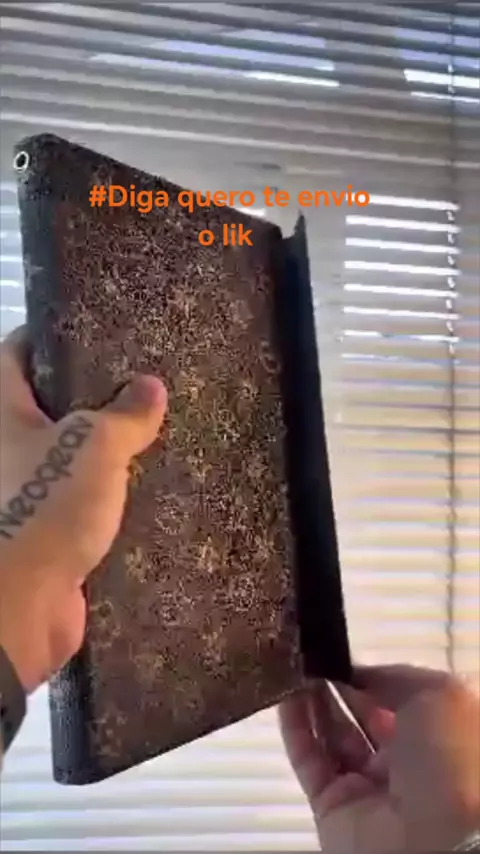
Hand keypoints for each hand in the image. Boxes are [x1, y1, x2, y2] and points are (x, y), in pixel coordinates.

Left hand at [0, 328, 166, 693]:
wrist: (18, 607)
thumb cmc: (44, 505)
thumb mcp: (92, 446)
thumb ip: (125, 413)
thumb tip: (151, 387)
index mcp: (1, 413)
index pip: (17, 354)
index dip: (51, 339)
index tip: (97, 334)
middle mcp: (6, 448)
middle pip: (45, 407)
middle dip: (91, 399)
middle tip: (143, 387)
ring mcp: (24, 491)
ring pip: (66, 459)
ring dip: (104, 453)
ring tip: (156, 434)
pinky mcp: (46, 532)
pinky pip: (78, 503)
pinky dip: (107, 497)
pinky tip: (149, 489)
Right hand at [279, 665, 479, 851]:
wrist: (437, 840)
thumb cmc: (454, 758)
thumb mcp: (439, 695)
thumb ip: (394, 677)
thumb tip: (358, 673)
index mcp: (438, 736)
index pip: (396, 699)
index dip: (371, 676)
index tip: (344, 655)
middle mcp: (404, 762)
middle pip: (361, 716)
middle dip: (337, 686)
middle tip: (312, 658)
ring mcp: (366, 786)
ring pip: (332, 736)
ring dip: (312, 701)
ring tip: (295, 668)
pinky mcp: (332, 807)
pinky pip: (308, 761)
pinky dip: (294, 729)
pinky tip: (285, 696)